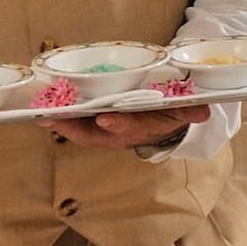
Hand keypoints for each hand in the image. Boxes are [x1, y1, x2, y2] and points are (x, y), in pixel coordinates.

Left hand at [39, 106, 210, 149]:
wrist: (161, 122)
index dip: (118, 124)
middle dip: (75, 128)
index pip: (129, 128)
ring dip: (63, 125)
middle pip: (95, 135)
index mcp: (141, 129)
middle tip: (56, 118)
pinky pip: (76, 125)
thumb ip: (189, 110)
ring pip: (81, 132)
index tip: (106, 118)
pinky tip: (44, 111)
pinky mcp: (94, 126)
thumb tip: (204, 112)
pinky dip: (61, 119)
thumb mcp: (182, 111)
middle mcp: (120, 135)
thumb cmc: (169, 113)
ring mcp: (105, 133)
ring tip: (42, 115)